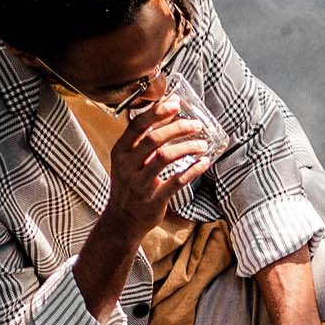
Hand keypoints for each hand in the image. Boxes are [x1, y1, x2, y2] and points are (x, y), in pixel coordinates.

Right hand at [102, 90, 214, 230]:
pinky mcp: (153, 200)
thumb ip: (145, 139)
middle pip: (153, 139)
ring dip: (187, 148)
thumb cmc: (130, 185)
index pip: (137, 126)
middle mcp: (127, 166)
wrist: (122, 221)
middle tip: (197, 125)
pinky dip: (192, 170)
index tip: (176, 104)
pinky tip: (203, 163)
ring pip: (165, 157)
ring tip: (203, 145)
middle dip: (178, 128)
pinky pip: (176, 181)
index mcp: (121, 152)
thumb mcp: (129, 161)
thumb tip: (169, 109)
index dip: (157, 113)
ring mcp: (139, 184)